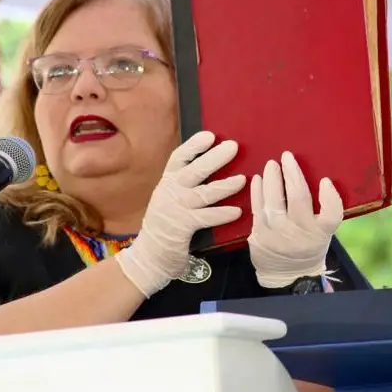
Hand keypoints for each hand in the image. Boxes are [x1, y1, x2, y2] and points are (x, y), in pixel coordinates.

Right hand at [117, 131, 244, 296]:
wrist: (149, 256)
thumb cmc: (166, 224)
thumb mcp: (170, 198)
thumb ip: (186, 183)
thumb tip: (213, 163)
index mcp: (167, 182)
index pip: (179, 158)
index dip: (194, 145)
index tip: (211, 135)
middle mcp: (170, 192)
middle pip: (194, 171)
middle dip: (215, 158)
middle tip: (233, 146)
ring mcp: (175, 209)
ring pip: (203, 194)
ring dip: (224, 186)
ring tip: (242, 180)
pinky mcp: (182, 227)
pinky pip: (206, 218)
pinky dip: (222, 214)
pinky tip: (237, 211)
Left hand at [247, 151, 342, 288]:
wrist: (288, 275)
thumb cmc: (308, 246)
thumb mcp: (323, 233)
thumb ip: (322, 210)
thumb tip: (318, 176)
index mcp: (321, 232)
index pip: (332, 214)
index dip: (330, 196)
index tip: (325, 180)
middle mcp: (300, 232)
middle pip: (298, 199)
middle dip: (292, 174)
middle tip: (287, 156)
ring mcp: (277, 233)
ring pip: (274, 200)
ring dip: (272, 178)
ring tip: (271, 164)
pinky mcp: (259, 234)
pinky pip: (257, 208)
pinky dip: (257, 191)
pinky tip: (257, 178)